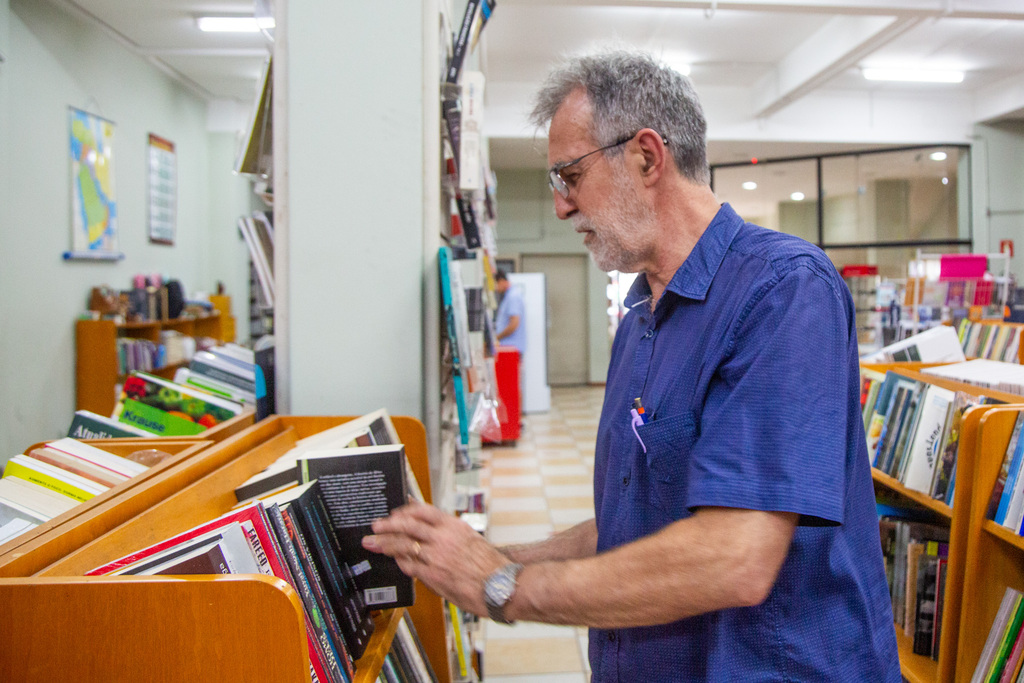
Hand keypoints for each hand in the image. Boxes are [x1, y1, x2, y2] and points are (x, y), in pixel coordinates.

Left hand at [362, 500, 508, 615]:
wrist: (500, 586)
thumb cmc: (489, 565)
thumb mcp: (470, 538)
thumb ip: (449, 533)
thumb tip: (428, 529)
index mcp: (453, 526)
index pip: (423, 511)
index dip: (405, 510)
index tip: (395, 512)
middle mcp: (443, 538)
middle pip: (407, 525)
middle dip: (387, 525)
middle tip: (376, 526)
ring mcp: (436, 557)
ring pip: (403, 545)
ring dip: (385, 543)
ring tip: (373, 543)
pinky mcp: (433, 576)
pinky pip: (409, 566)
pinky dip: (399, 562)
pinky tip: (393, 561)